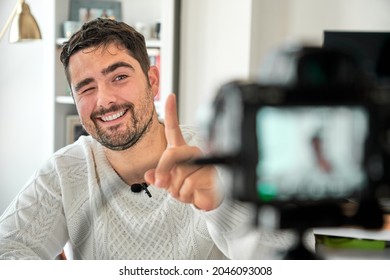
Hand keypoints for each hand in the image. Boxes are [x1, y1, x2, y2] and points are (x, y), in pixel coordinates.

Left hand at [144, 94, 221, 210]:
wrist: (207, 199)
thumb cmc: (188, 187)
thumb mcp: (168, 182)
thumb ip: (158, 176)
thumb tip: (150, 176)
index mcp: (181, 150)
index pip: (174, 129)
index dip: (171, 112)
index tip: (169, 96)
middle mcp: (192, 153)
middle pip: (172, 154)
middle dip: (164, 170)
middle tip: (162, 183)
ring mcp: (203, 162)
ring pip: (180, 174)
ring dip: (177, 189)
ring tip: (185, 190)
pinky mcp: (211, 174)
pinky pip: (189, 184)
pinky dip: (186, 194)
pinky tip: (193, 193)